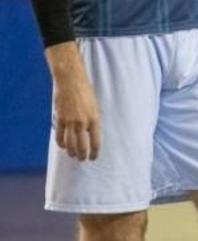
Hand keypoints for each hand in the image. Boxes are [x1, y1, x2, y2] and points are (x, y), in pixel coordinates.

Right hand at [45, 45, 100, 160]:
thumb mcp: (95, 107)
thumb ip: (93, 121)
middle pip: (82, 145)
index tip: (94, 157)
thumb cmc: (85, 92)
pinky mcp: (59, 118)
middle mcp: (82, 122)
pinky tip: (63, 147)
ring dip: (71, 152)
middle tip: (82, 159)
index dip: (94, 152)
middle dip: (82, 155)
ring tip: (73, 156)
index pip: (96, 142)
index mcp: (95, 119)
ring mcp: (70, 121)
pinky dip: (61, 143)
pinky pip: (59, 135)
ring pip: (70, 143)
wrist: (71, 80)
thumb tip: (91, 134)